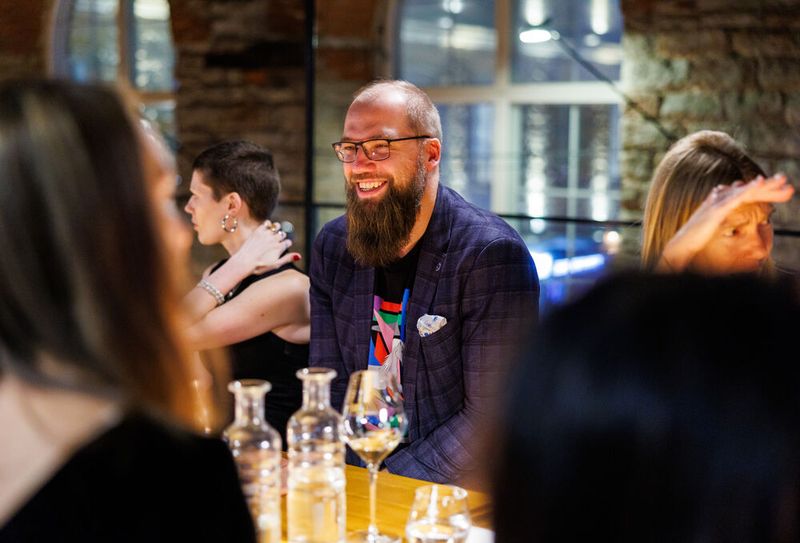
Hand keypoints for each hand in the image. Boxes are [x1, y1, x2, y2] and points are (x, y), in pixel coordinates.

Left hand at [232, 220, 300, 274]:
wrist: (244, 261)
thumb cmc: (259, 266)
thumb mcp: (275, 265)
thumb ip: (287, 259)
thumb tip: (299, 256)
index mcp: (279, 248)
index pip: (288, 242)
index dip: (287, 244)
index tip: (284, 246)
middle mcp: (274, 239)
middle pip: (283, 234)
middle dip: (282, 237)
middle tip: (277, 241)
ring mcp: (266, 234)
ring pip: (277, 226)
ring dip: (277, 229)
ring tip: (274, 232)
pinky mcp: (258, 231)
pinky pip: (267, 223)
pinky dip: (268, 224)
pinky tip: (267, 228)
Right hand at [658, 174, 793, 271]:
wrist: (681, 245)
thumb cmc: (695, 238)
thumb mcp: (712, 224)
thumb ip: (722, 212)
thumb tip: (729, 203)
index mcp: (721, 200)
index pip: (746, 192)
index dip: (764, 189)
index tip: (781, 189)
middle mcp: (720, 197)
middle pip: (749, 189)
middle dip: (769, 184)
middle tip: (786, 180)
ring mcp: (718, 202)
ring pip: (747, 190)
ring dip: (767, 186)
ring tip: (783, 181)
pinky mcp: (717, 210)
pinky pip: (737, 197)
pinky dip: (750, 189)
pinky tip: (761, 182)